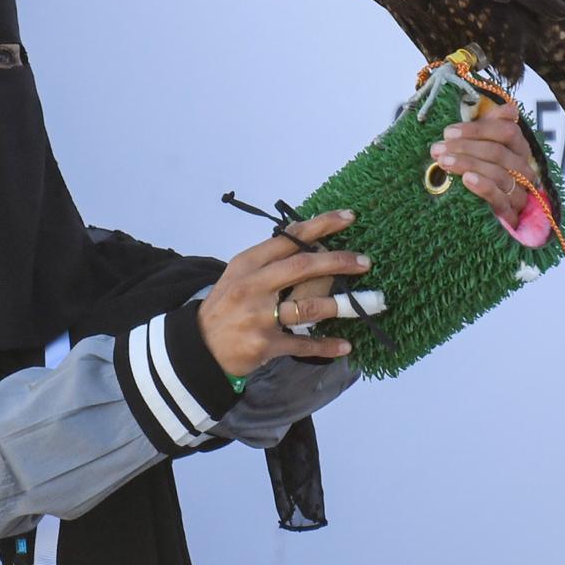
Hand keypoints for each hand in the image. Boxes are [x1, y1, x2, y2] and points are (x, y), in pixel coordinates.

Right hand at [198, 209, 368, 376]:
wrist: (200, 346)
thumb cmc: (226, 305)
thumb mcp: (240, 274)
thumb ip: (270, 258)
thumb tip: (306, 237)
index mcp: (249, 263)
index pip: (289, 238)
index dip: (321, 226)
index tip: (348, 218)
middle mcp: (254, 286)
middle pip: (303, 267)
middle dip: (338, 262)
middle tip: (364, 261)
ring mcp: (259, 316)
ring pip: (307, 307)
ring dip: (337, 306)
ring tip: (360, 305)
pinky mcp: (265, 344)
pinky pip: (303, 344)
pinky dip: (326, 346)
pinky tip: (345, 346)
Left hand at [429, 102, 538, 227]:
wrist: (472, 216)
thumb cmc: (475, 174)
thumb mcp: (477, 149)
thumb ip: (488, 129)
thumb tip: (509, 108)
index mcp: (518, 148)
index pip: (507, 131)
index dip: (477, 129)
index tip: (448, 132)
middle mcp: (523, 168)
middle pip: (499, 152)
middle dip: (465, 147)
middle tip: (438, 148)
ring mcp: (518, 192)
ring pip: (499, 173)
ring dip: (468, 164)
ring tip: (444, 162)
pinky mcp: (510, 213)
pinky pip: (500, 197)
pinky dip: (483, 186)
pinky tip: (466, 179)